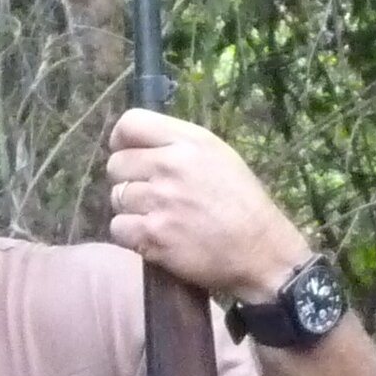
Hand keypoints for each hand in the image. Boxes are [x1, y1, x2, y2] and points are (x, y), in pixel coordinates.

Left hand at [105, 111, 309, 302]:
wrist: (260, 250)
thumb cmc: (242, 203)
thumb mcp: (219, 157)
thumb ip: (179, 146)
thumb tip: (139, 146)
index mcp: (190, 141)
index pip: (130, 124)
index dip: (121, 140)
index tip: (127, 153)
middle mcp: (171, 166)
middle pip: (116, 164)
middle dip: (127, 179)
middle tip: (149, 193)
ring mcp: (160, 201)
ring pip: (116, 197)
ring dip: (131, 209)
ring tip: (159, 217)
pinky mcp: (152, 234)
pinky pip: (117, 227)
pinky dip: (131, 235)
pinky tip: (154, 236)